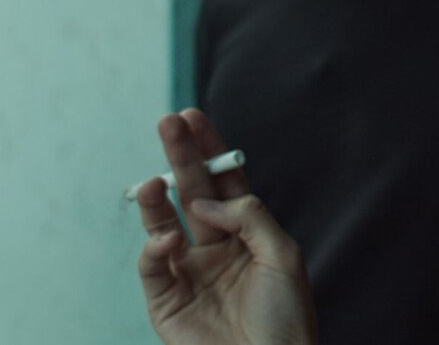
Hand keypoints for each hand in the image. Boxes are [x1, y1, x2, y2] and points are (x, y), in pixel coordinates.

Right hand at [136, 109, 316, 344]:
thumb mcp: (283, 256)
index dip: (209, 150)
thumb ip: (248, 216)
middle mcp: (215, 249)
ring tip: (154, 180)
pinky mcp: (165, 300)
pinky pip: (152, 264)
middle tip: (168, 122)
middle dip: (179, 157)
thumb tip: (205, 201)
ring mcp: (188, 273)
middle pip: (192, 192)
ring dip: (156, 197)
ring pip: (163, 222)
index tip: (193, 118)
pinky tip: (168, 238)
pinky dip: (155, 246)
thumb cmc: (286, 320)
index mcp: (247, 236)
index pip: (225, 182)